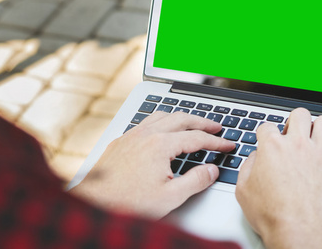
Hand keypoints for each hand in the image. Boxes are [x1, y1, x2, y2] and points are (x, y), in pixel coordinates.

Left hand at [70, 111, 234, 218]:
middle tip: (216, 127)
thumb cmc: (127, 203)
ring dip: (180, 117)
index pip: (196, 138)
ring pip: (161, 116)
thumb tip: (212, 170)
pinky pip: (145, 122)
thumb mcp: (170, 197)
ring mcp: (130, 136)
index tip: (228, 145)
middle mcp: (145, 134)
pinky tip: (162, 130)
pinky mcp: (120, 141)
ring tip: (192, 123)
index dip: (216, 141)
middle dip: (202, 122)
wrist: (93, 205)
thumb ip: (195, 181)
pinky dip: (161, 121)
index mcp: (160, 145)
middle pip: (181, 119)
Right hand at [235, 108, 321, 248]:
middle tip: (292, 136)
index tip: (267, 143)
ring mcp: (320, 154)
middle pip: (299, 114)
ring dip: (318, 128)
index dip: (265, 135)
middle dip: (294, 122)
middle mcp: (298, 145)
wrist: (299, 232)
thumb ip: (247, 167)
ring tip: (315, 139)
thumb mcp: (243, 190)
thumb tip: (255, 158)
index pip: (267, 126)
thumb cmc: (273, 215)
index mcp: (272, 147)